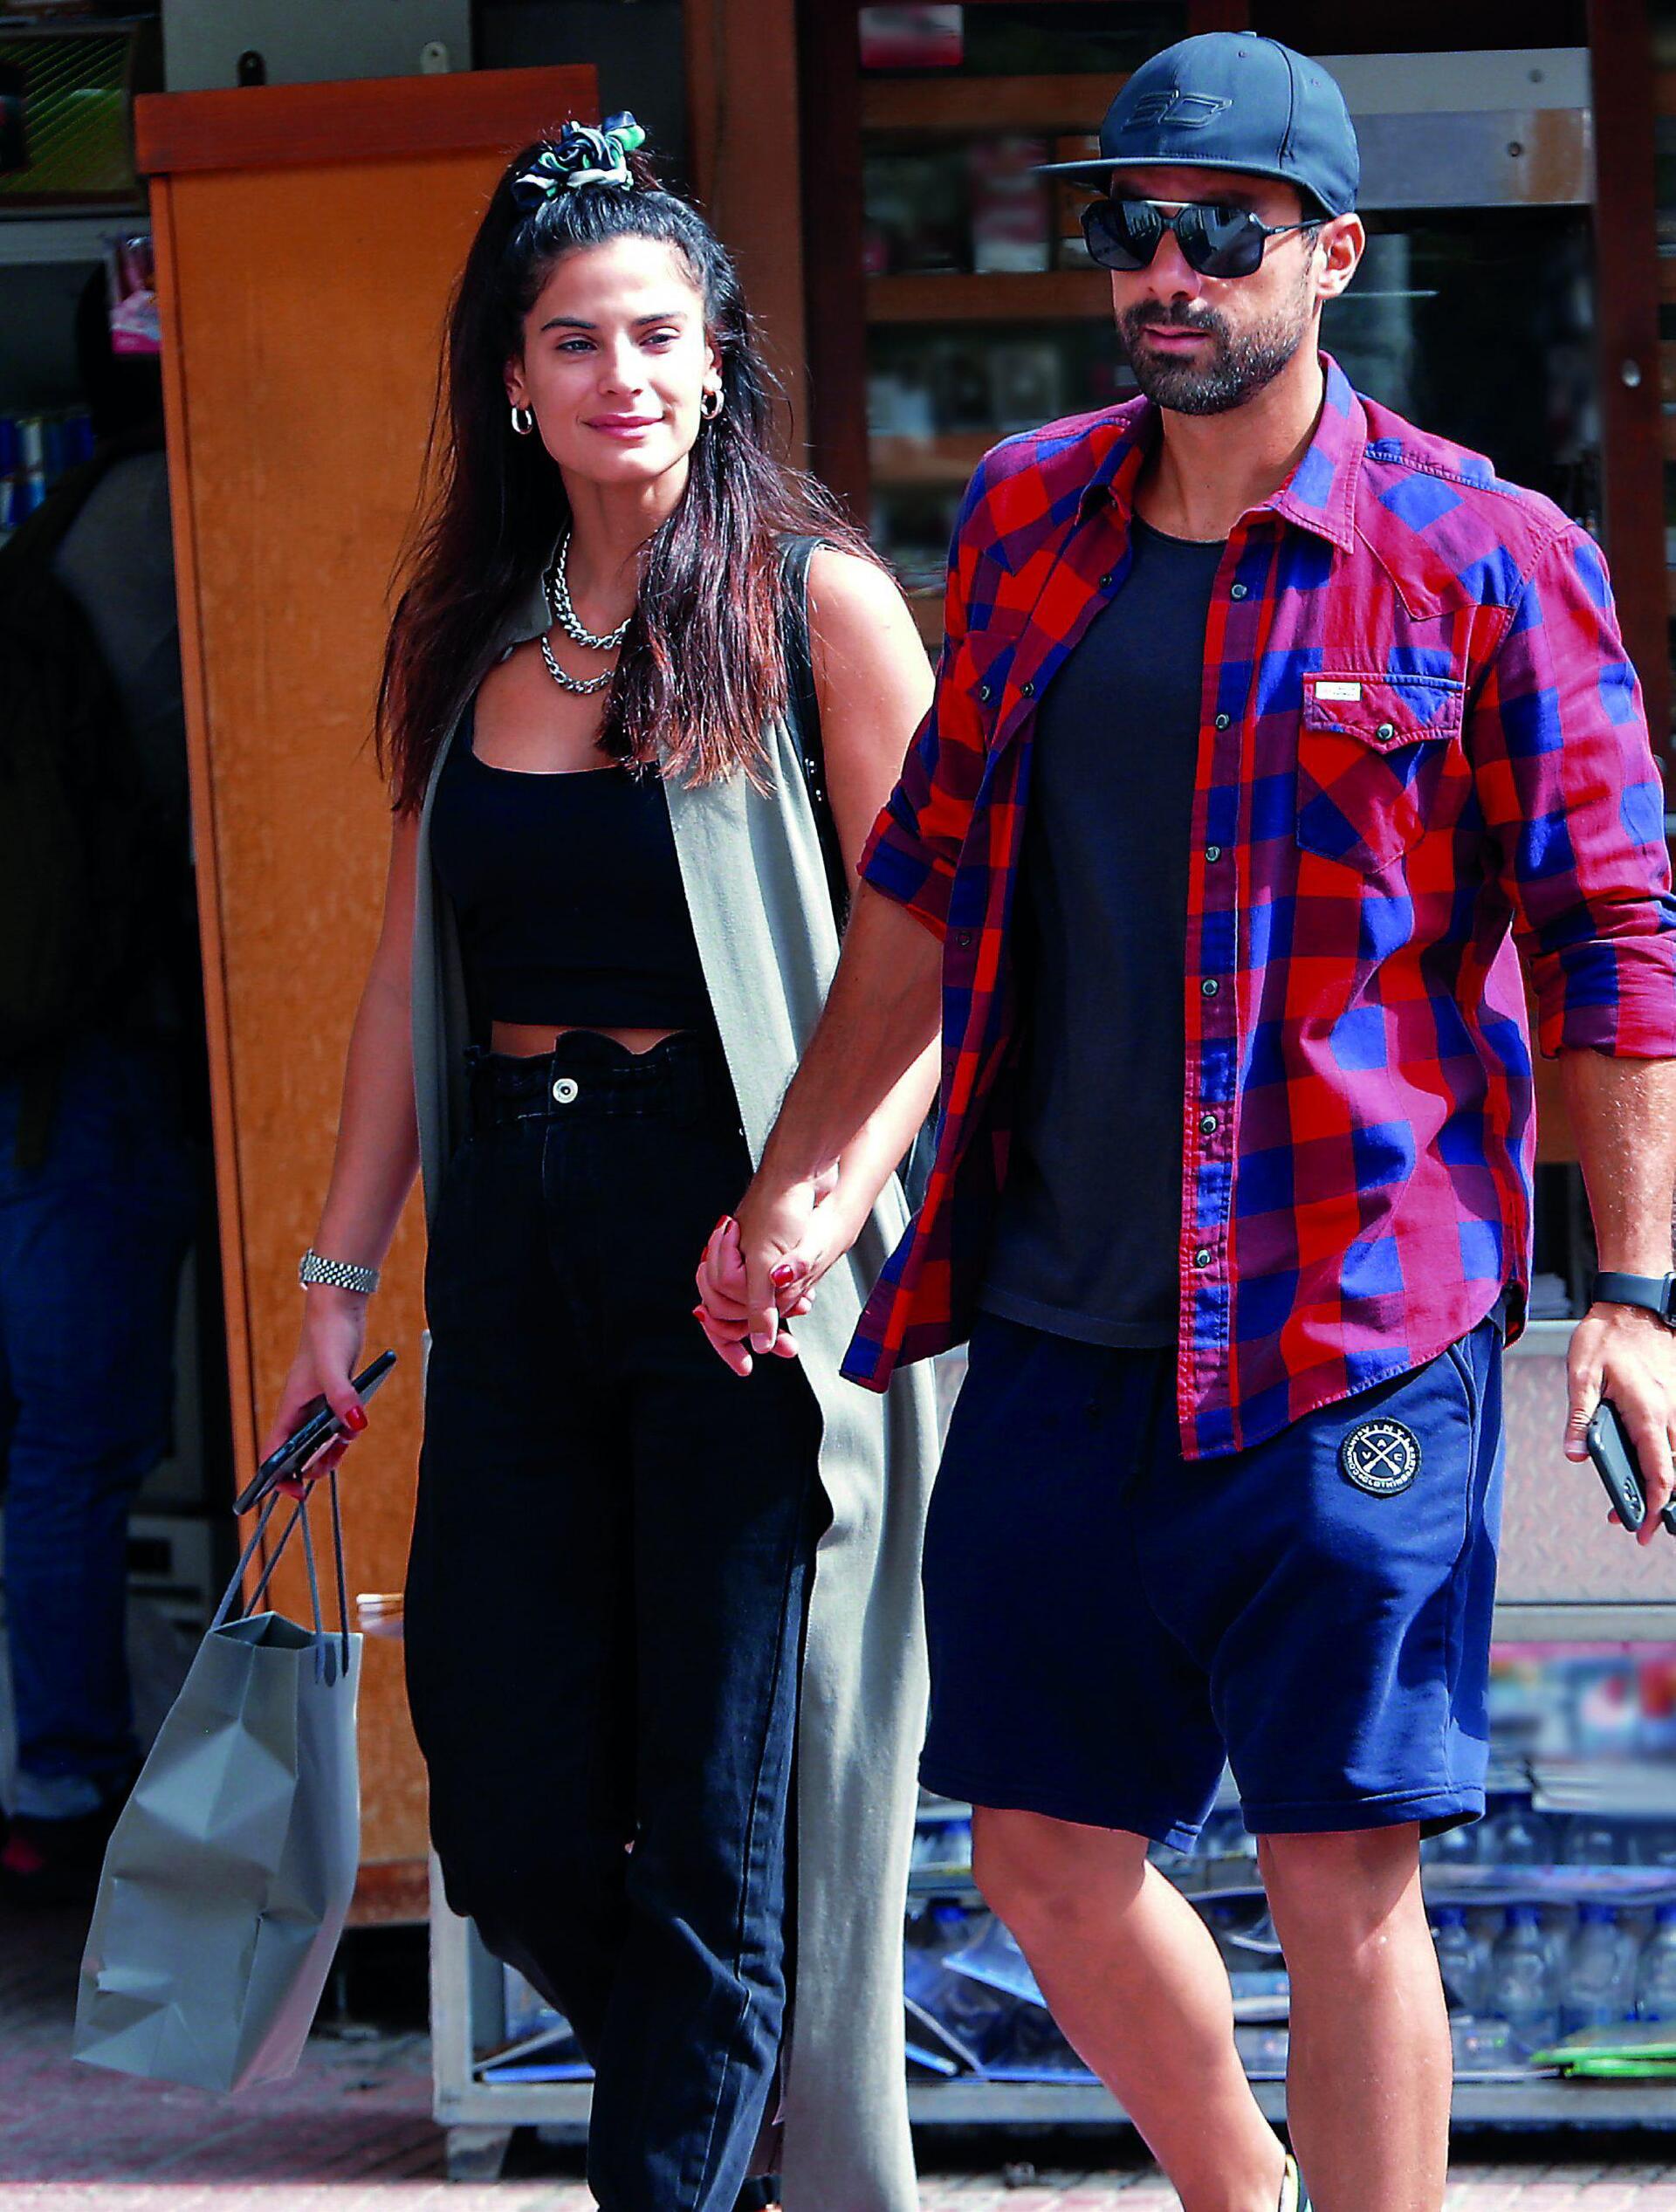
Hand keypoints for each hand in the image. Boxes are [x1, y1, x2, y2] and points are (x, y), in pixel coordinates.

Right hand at [258, 1286, 372, 1497]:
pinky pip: (334, 1424)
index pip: (274, 1451)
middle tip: (321, 1475)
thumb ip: (343, 1396)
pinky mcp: (334, 1394)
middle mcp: (299, 1407)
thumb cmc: (329, 1334)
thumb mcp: (335, 1368)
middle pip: (295, 1451)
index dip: (278, 1476)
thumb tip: (355, 1426)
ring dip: (327, 1452)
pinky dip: (342, 1433)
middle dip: (306, 1467)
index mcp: (290, 1406)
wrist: (339, 1307)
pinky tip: (351, 1430)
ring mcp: (316, 1402)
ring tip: (338, 1454)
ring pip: (317, 1439)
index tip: (294, 1492)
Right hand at [693, 1158, 847, 1373]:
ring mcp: (755, 1255)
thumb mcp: (767, 1266)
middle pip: (737, 1313)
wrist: (802, 1170)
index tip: (746, 1368)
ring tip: (798, 1334)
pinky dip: (789, 1298)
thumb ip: (760, 1306)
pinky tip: (806, 1303)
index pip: (714, 1316)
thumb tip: (761, 1344)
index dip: (727, 1344)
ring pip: (761, 1300)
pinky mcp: (776, 1247)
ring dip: (778, 1317)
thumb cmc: (779, 1210)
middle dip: (759, 1334)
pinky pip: (777, 1285)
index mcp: (722, 1265)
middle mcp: (734, 1262)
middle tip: (788, 1351)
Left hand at [1565, 1304, 1675, 1545]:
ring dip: (1663, 1481)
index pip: (1661, 1471)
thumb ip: (1579, 1417)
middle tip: (1631, 1521)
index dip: (1656, 1505)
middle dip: (1657, 1502)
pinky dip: (1667, 1458)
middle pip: (1674, 1471)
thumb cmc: (1606, 1336)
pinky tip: (1647, 1463)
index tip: (1644, 1528)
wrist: (1633, 1304)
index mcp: (1649, 1411)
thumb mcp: (1581, 1374)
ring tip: (1636, 1498)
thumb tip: (1574, 1456)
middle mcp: (1672, 1412)